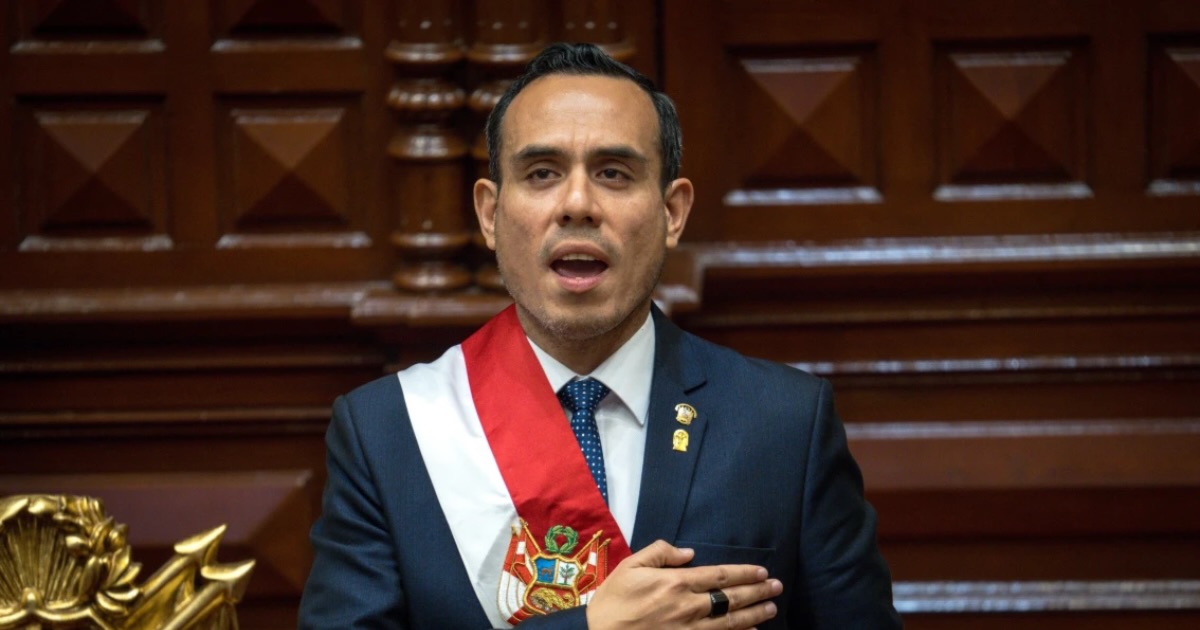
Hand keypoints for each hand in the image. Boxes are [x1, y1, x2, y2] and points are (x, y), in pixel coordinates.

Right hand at [585, 540, 781, 629]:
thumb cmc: (613, 601)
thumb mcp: (630, 567)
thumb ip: (660, 553)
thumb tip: (688, 553)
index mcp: (676, 583)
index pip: (720, 576)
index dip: (744, 573)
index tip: (761, 571)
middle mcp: (688, 607)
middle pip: (731, 598)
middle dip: (757, 592)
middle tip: (776, 587)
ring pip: (731, 622)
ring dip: (755, 615)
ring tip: (771, 608)